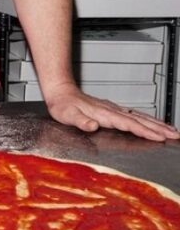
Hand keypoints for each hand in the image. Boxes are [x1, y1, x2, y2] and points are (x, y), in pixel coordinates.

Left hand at [44, 83, 179, 141]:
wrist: (60, 92)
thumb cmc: (62, 105)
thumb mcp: (67, 115)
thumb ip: (80, 120)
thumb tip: (91, 125)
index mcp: (104, 114)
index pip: (128, 123)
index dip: (144, 131)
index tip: (160, 137)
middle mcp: (112, 111)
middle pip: (140, 120)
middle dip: (159, 128)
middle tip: (176, 135)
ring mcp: (114, 109)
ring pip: (140, 117)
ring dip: (157, 124)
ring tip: (173, 130)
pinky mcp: (113, 110)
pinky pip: (135, 115)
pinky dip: (147, 120)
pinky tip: (154, 124)